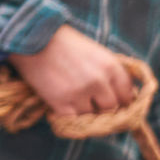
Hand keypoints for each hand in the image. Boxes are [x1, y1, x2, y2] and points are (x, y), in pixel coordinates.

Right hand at [10, 25, 135, 115]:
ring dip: (87, 112)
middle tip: (95, 105)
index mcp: (111, 66)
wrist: (32, 38)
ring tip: (77, 102)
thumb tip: (124, 96)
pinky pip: (74, 120)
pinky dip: (72, 117)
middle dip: (105, 108)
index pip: (127, 94)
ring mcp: (80, 93)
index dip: (123, 100)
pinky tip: (66, 107)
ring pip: (93, 116)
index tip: (117, 103)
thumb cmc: (65, 43)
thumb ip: (109, 72)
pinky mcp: (60, 102)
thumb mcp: (96, 53)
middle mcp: (99, 81)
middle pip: (112, 108)